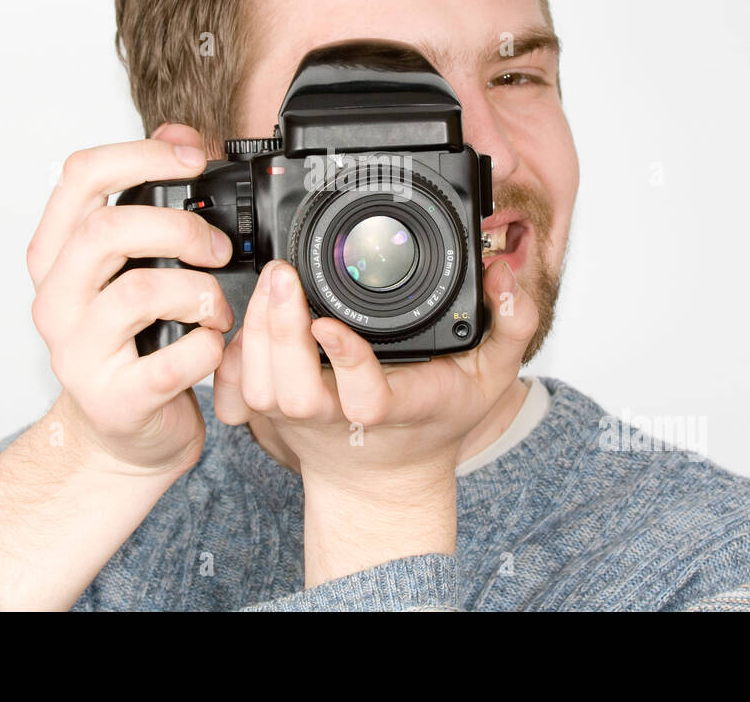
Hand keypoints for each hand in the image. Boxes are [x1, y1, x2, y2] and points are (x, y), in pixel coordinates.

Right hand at [26, 123, 234, 476]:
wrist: (124, 437)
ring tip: (216, 305)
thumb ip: (149, 202)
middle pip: (106, 231)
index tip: (194, 157)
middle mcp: (56, 300)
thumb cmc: (131, 344)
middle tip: (217, 247)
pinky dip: (206, 346)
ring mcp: (78, 352)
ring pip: (139, 292)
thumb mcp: (132, 266)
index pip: (78, 177)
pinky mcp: (115, 398)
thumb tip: (179, 136)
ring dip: (198, 291)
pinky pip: (171, 360)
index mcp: (56, 256)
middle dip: (178, 227)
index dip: (142, 155)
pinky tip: (212, 345)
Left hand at [211, 255, 538, 582]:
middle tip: (285, 274)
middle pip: (296, 393)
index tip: (329, 322)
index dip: (346, 362)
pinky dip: (237, 350)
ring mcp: (299, 422)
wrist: (386, 475)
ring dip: (258, 334)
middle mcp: (341, 420)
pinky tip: (250, 310)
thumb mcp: (492, 376)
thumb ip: (512, 325)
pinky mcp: (269, 417)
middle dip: (282, 333)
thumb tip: (504, 276)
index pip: (368, 398)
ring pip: (262, 389)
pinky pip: (239, 389)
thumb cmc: (436, 419)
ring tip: (272, 281)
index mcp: (397, 409)